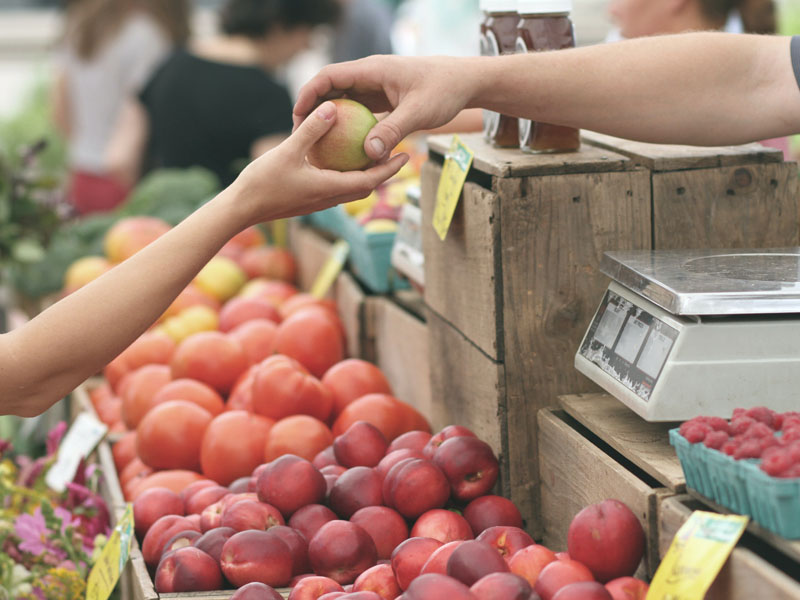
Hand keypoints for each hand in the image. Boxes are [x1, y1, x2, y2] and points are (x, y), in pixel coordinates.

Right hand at [231, 101, 408, 226]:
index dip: (390, 169)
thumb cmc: (262, 182)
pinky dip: (346, 175)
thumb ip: (311, 130)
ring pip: (350, 188)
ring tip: (374, 155)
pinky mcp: (308, 200)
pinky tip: (340, 159)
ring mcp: (318, 201)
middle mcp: (328, 198)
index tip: (406, 155)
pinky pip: (335, 186)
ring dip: (366, 175)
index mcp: (329, 189)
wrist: (240, 209)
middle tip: (398, 154)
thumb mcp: (287, 151)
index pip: (370, 181)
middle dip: (384, 172)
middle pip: (365, 186)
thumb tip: (332, 107)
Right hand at [294, 56, 474, 161]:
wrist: (465, 82)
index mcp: (372, 70)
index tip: (297, 116)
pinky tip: (343, 149)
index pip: (329, 76)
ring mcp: (375, 87)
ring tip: (316, 144)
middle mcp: (369, 76)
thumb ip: (393, 131)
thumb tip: (369, 154)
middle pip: (330, 89)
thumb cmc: (444, 90)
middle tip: (300, 135)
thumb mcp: (419, 112)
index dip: (309, 94)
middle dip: (313, 110)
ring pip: (343, 101)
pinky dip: (348, 127)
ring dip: (329, 120)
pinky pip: (358, 112)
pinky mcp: (382, 99)